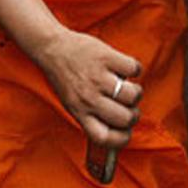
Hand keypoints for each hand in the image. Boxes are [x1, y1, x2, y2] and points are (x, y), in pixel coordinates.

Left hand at [36, 29, 142, 148]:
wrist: (52, 48)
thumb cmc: (65, 78)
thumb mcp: (71, 104)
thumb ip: (90, 116)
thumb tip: (120, 129)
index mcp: (79, 112)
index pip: (105, 138)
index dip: (121, 139)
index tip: (125, 131)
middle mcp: (88, 98)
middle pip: (126, 118)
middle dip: (133, 114)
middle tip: (128, 105)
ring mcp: (97, 77)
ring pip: (133, 95)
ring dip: (136, 92)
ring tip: (127, 86)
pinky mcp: (105, 57)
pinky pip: (134, 69)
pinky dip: (134, 69)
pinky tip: (124, 68)